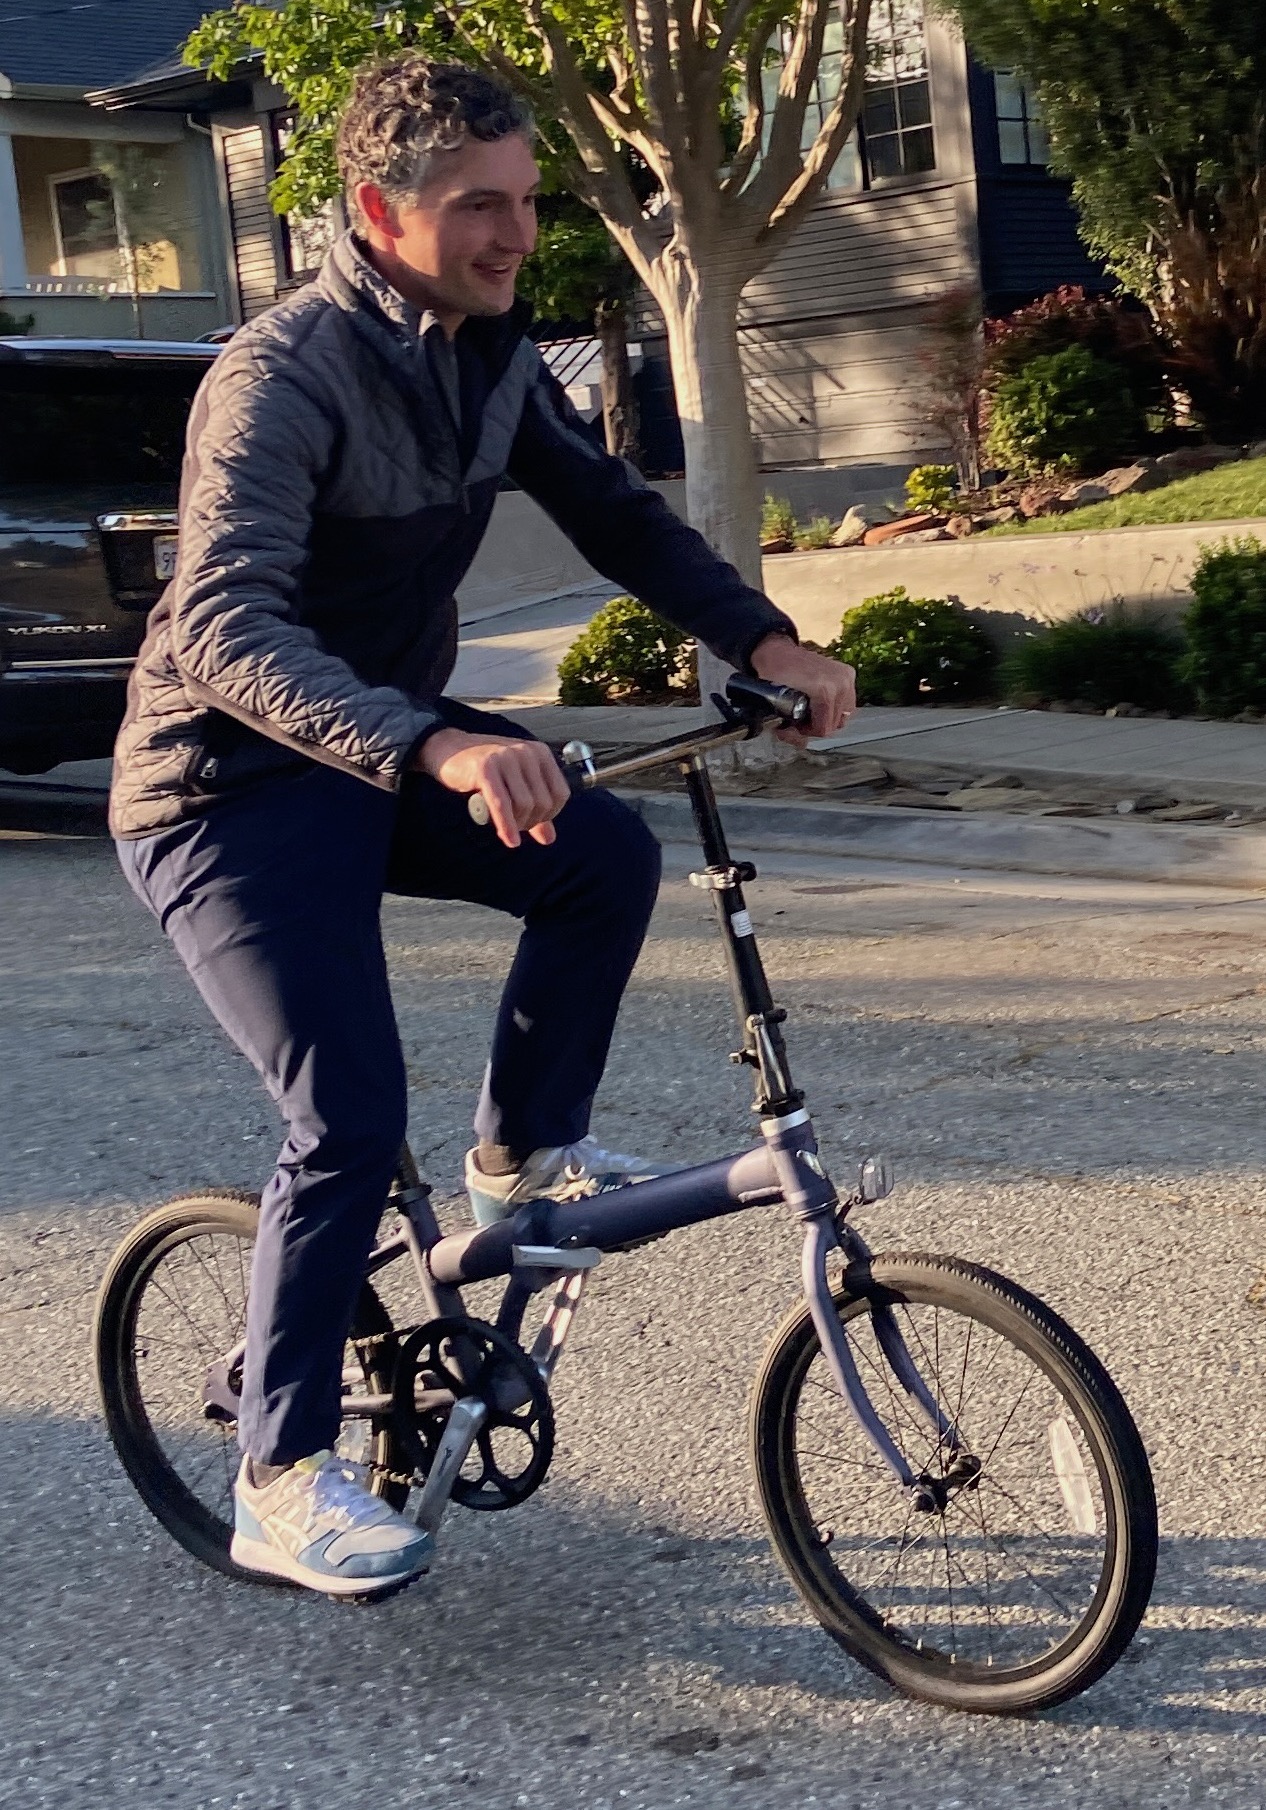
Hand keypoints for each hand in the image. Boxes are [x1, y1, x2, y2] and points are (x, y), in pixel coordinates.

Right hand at [417, 729, 570, 848]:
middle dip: (530, 822)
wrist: (449, 750)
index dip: (549, 815)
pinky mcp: (485, 768)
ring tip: (505, 827)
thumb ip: (534, 811)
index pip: (561, 794)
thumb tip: (549, 839)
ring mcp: (506, 758)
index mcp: (539, 753)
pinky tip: (508, 840)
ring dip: (516, 824)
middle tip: (514, 826)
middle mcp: (526, 752)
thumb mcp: (515, 786)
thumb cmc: (484, 769)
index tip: (532, 822)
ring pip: (525, 805)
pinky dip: (506, 826)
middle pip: (543, 802)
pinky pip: (501, 805)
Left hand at [749, 633, 856, 741]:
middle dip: (815, 727)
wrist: (776, 651)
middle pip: (835, 724)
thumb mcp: (777, 705)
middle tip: (798, 723)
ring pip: (844, 715)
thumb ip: (791, 729)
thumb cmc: (774, 672)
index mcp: (825, 691)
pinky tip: (819, 705)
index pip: (824, 728)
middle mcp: (840, 683)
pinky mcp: (847, 673)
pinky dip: (834, 706)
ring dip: (826, 718)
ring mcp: (846, 677)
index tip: (792, 729)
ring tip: (809, 715)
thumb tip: (801, 744)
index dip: (806, 733)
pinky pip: (847, 701)